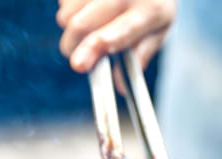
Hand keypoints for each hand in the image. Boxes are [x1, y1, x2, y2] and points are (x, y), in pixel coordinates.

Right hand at [57, 0, 175, 72]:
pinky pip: (63, 0)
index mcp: (151, 11)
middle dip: (73, 48)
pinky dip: (68, 9)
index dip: (96, 48)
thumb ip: (139, 57)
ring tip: (88, 27)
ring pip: (66, 13)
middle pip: (81, 25)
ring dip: (70, 28)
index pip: (121, 33)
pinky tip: (86, 8)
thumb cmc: (153, 6)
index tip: (79, 65)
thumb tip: (120, 87)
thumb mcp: (158, 31)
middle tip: (78, 61)